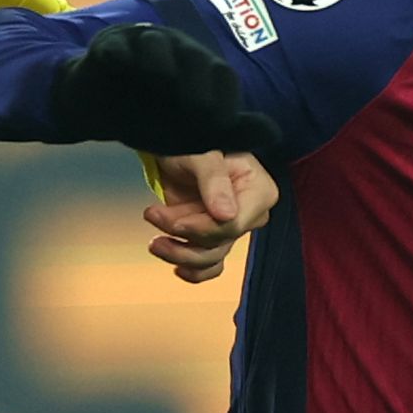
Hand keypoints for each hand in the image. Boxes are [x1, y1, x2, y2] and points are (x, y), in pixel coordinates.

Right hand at [45, 21, 281, 158]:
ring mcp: (144, 43)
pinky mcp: (112, 44)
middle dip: (197, 87)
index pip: (224, 79)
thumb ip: (234, 132)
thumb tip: (275, 133)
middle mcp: (179, 49)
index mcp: (204, 68)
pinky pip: (117, 46)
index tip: (221, 126)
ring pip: (158, 46)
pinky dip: (119, 55)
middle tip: (197, 113)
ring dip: (162, 64)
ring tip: (162, 82)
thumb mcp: (196, 133)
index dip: (224, 103)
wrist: (101, 107)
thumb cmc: (154, 117)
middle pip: (195, 60)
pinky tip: (118, 66)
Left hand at [143, 150, 274, 283]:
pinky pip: (209, 265)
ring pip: (210, 257)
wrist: (176, 147)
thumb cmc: (192, 142)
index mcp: (259, 191)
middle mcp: (251, 214)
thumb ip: (214, 181)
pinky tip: (175, 268)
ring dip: (177, 253)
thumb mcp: (202, 154)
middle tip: (153, 214)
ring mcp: (231, 227)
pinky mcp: (213, 237)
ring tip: (154, 241)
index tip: (174, 222)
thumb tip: (226, 216)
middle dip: (183, 234)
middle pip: (219, 243)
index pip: (232, 225)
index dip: (201, 228)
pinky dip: (192, 271)